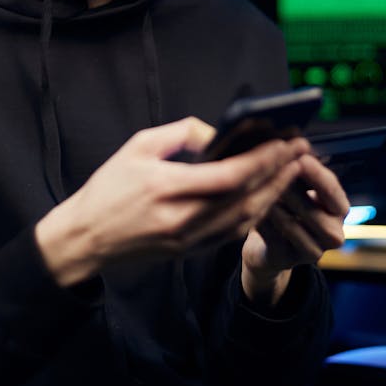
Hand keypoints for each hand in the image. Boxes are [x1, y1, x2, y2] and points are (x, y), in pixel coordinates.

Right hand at [35, 117, 310, 285]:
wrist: (86, 238)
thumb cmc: (108, 188)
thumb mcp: (137, 146)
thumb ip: (181, 134)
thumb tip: (218, 134)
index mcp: (166, 187)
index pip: (230, 175)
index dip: (263, 159)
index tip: (284, 142)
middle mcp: (182, 217)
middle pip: (246, 198)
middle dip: (277, 174)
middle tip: (299, 152)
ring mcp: (188, 239)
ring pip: (245, 219)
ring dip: (272, 195)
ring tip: (289, 172)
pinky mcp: (190, 251)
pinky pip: (232, 233)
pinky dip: (254, 214)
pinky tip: (266, 196)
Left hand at [240, 152, 348, 305]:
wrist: (268, 247)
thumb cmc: (285, 207)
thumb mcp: (298, 187)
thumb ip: (300, 170)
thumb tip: (292, 146)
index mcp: (338, 209)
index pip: (331, 189)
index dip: (315, 174)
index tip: (300, 157)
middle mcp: (333, 233)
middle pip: (311, 209)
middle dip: (290, 188)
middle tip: (271, 170)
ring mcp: (313, 252)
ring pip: (290, 224)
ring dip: (272, 203)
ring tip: (257, 186)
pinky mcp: (288, 261)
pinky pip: (272, 237)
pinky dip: (260, 220)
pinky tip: (249, 205)